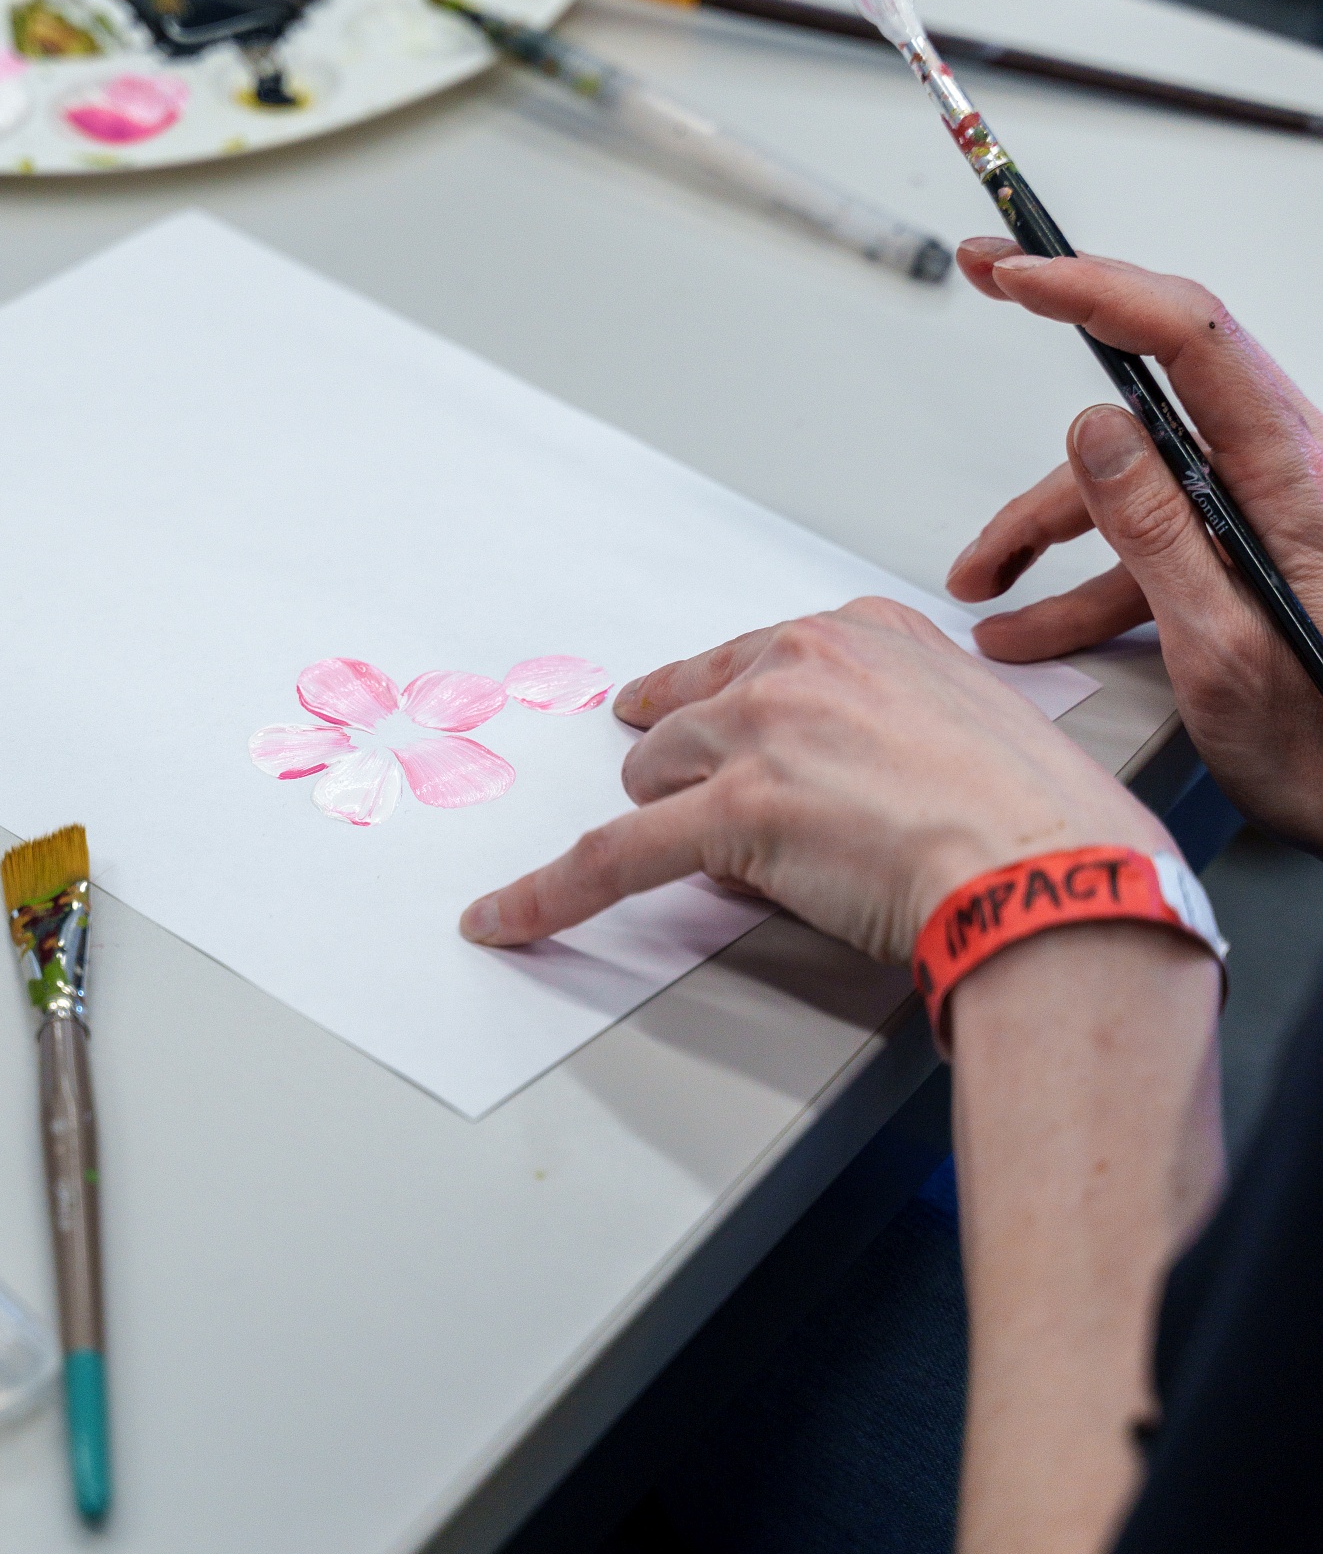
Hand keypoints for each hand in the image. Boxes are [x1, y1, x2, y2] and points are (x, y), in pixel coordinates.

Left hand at [460, 596, 1167, 961]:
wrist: (1050, 867)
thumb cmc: (1036, 818)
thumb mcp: (965, 731)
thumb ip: (888, 730)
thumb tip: (831, 787)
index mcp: (865, 633)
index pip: (754, 662)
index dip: (718, 709)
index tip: (677, 714)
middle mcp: (803, 664)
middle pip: (690, 714)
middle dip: (696, 771)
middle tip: (724, 818)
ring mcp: (760, 732)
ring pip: (650, 775)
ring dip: (669, 819)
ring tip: (728, 866)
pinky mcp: (728, 812)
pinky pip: (609, 858)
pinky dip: (548, 895)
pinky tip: (504, 920)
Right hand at [947, 239, 1322, 848]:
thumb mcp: (1226, 647)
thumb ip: (1157, 532)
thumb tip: (1095, 427)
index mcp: (1292, 475)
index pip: (1192, 337)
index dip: (1100, 287)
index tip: (1025, 271)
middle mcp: (1276, 479)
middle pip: (1151, 385)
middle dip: (1064, 338)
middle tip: (993, 278)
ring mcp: (1253, 519)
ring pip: (1127, 482)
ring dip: (1042, 525)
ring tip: (979, 579)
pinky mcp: (1236, 563)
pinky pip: (1143, 547)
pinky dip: (1077, 582)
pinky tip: (1028, 623)